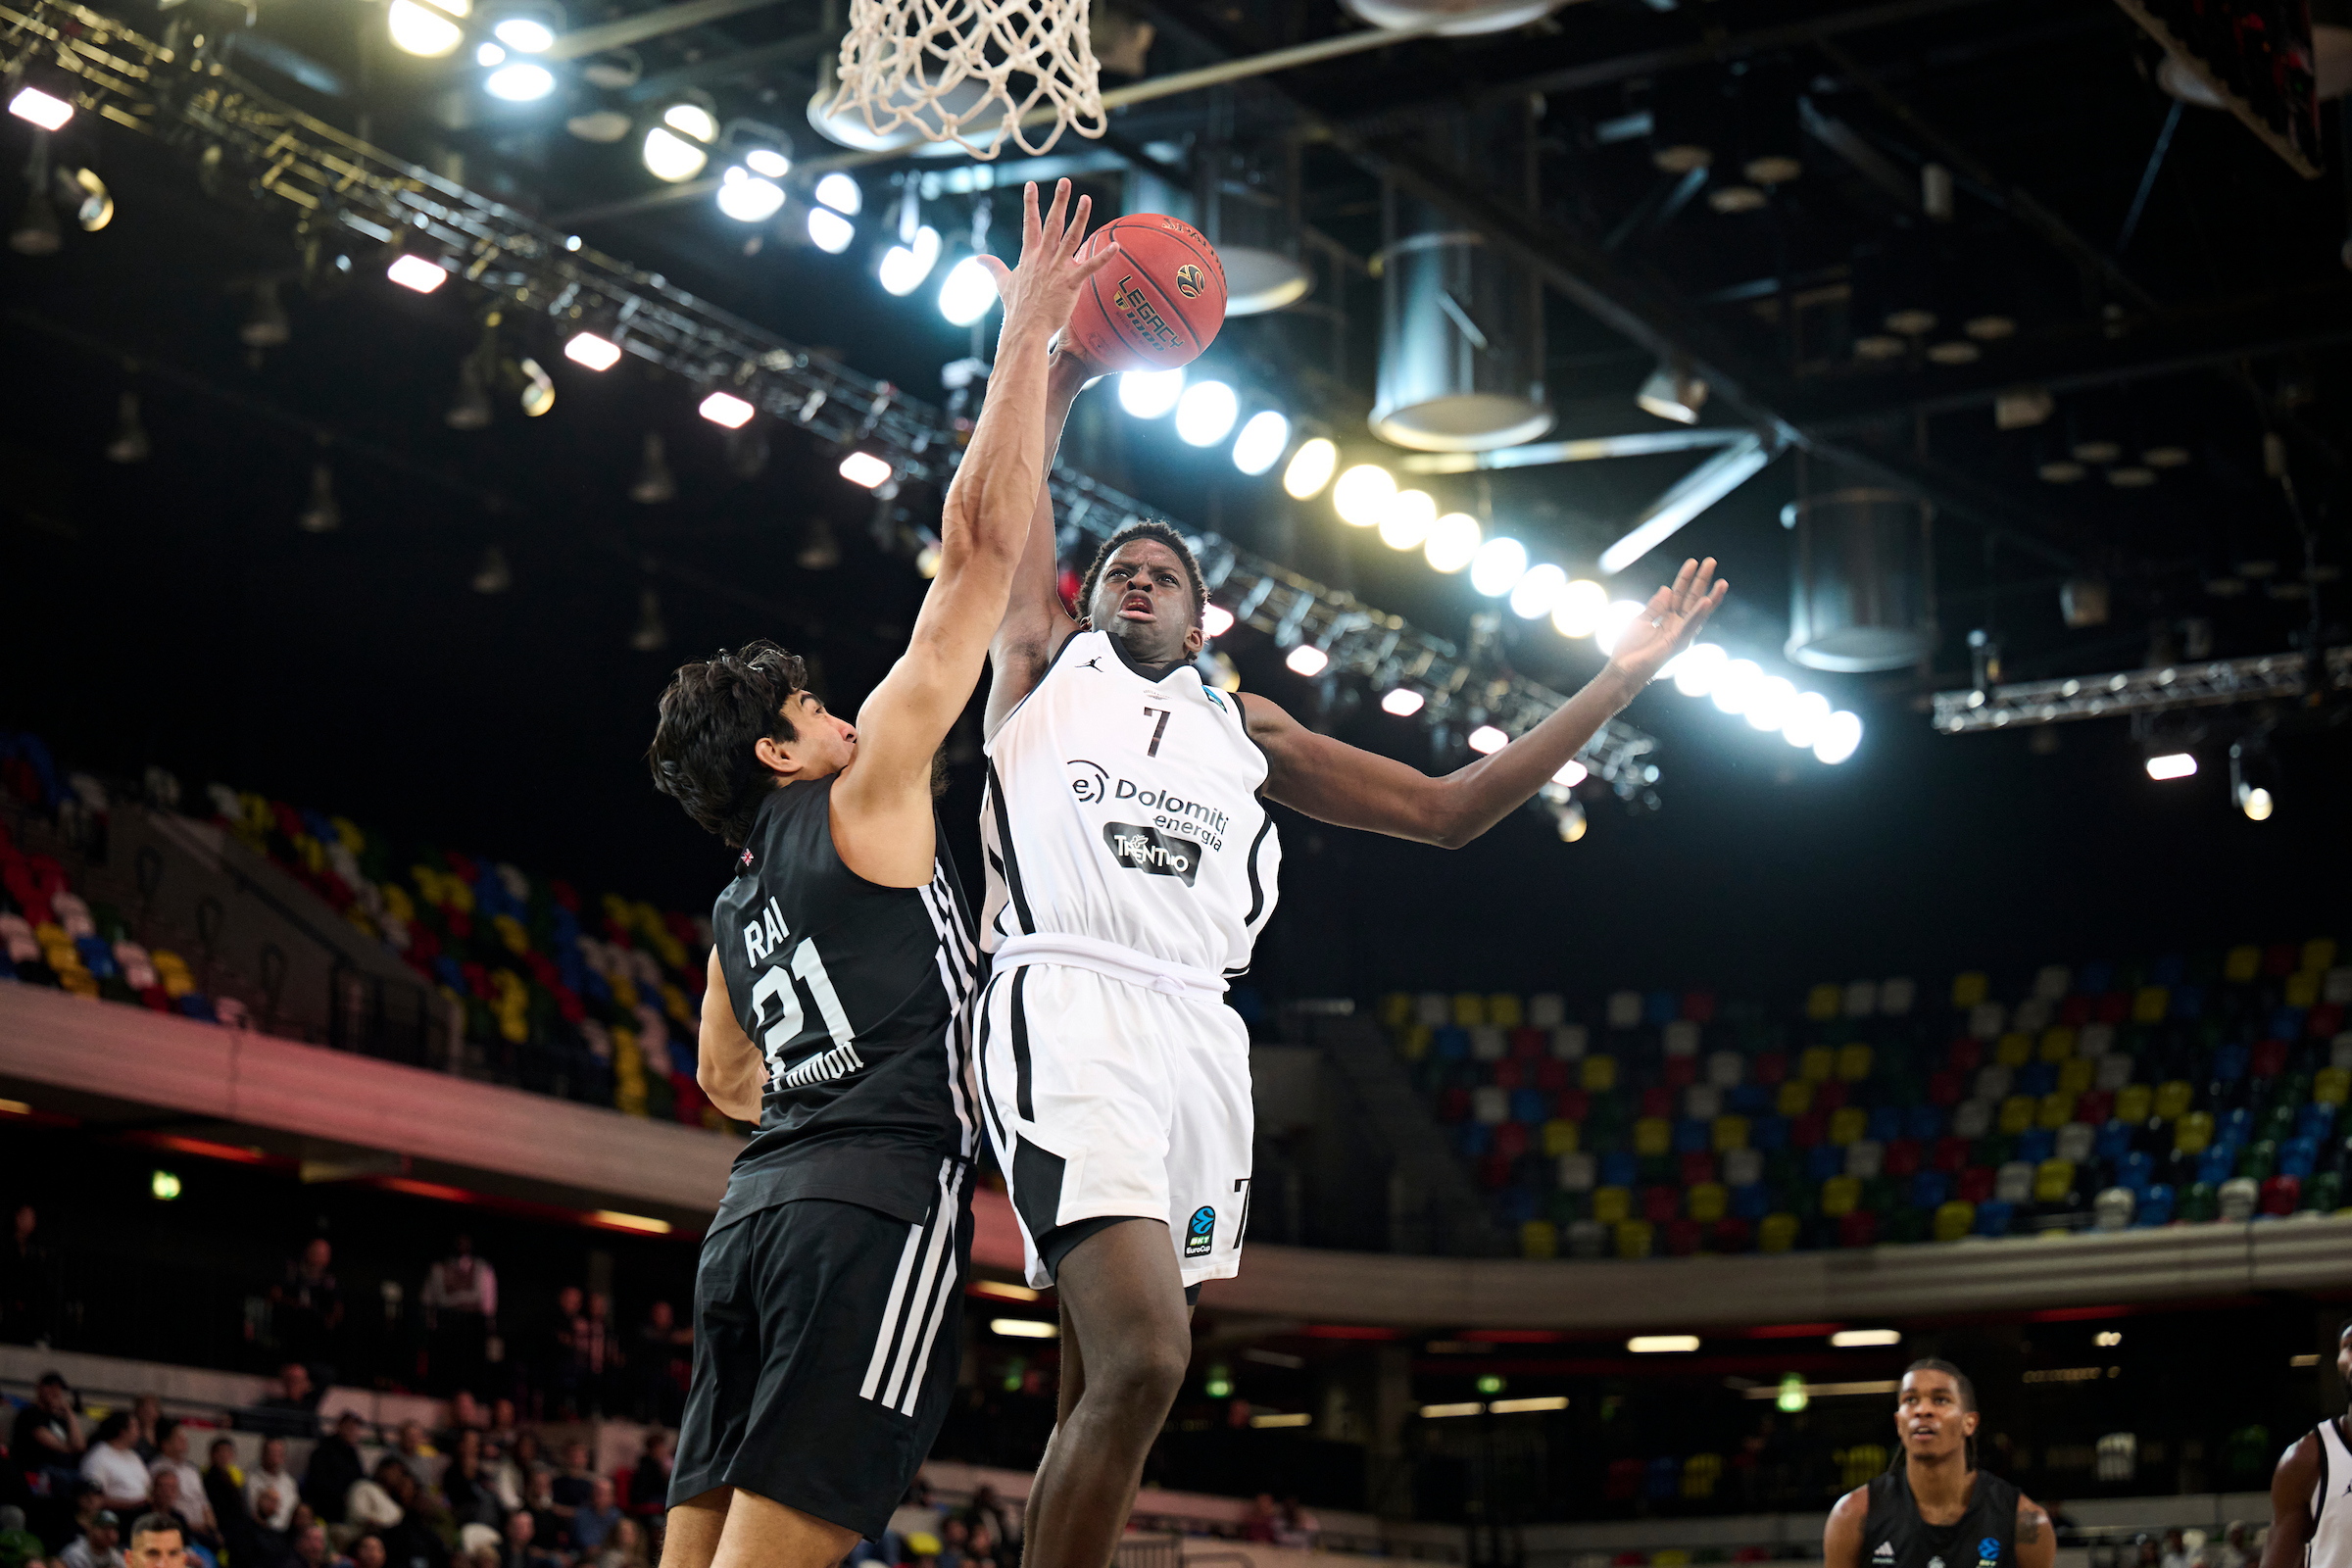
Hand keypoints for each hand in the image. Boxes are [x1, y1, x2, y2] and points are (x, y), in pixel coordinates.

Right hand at [974, 179, 1117, 348]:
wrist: (1025, 329)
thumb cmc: (1016, 308)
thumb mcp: (1002, 284)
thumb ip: (993, 268)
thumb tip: (977, 259)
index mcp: (1029, 256)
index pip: (1030, 224)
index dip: (1031, 203)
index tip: (1032, 184)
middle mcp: (1043, 258)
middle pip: (1052, 224)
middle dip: (1058, 201)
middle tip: (1065, 181)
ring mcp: (1057, 270)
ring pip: (1071, 238)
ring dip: (1080, 218)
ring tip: (1085, 199)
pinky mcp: (1070, 284)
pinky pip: (1089, 267)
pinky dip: (1103, 257)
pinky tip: (1116, 246)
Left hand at [1603, 557, 1727, 688]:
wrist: (1622, 671)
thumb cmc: (1629, 649)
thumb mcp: (1641, 621)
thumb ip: (1655, 607)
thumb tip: (1667, 588)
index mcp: (1668, 619)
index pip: (1679, 594)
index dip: (1685, 578)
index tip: (1692, 562)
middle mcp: (1677, 626)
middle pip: (1692, 598)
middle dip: (1701, 580)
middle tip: (1711, 561)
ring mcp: (1679, 635)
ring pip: (1698, 612)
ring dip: (1711, 596)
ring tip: (1722, 582)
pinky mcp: (1677, 644)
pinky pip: (1689, 626)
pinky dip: (1697, 614)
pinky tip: (1706, 601)